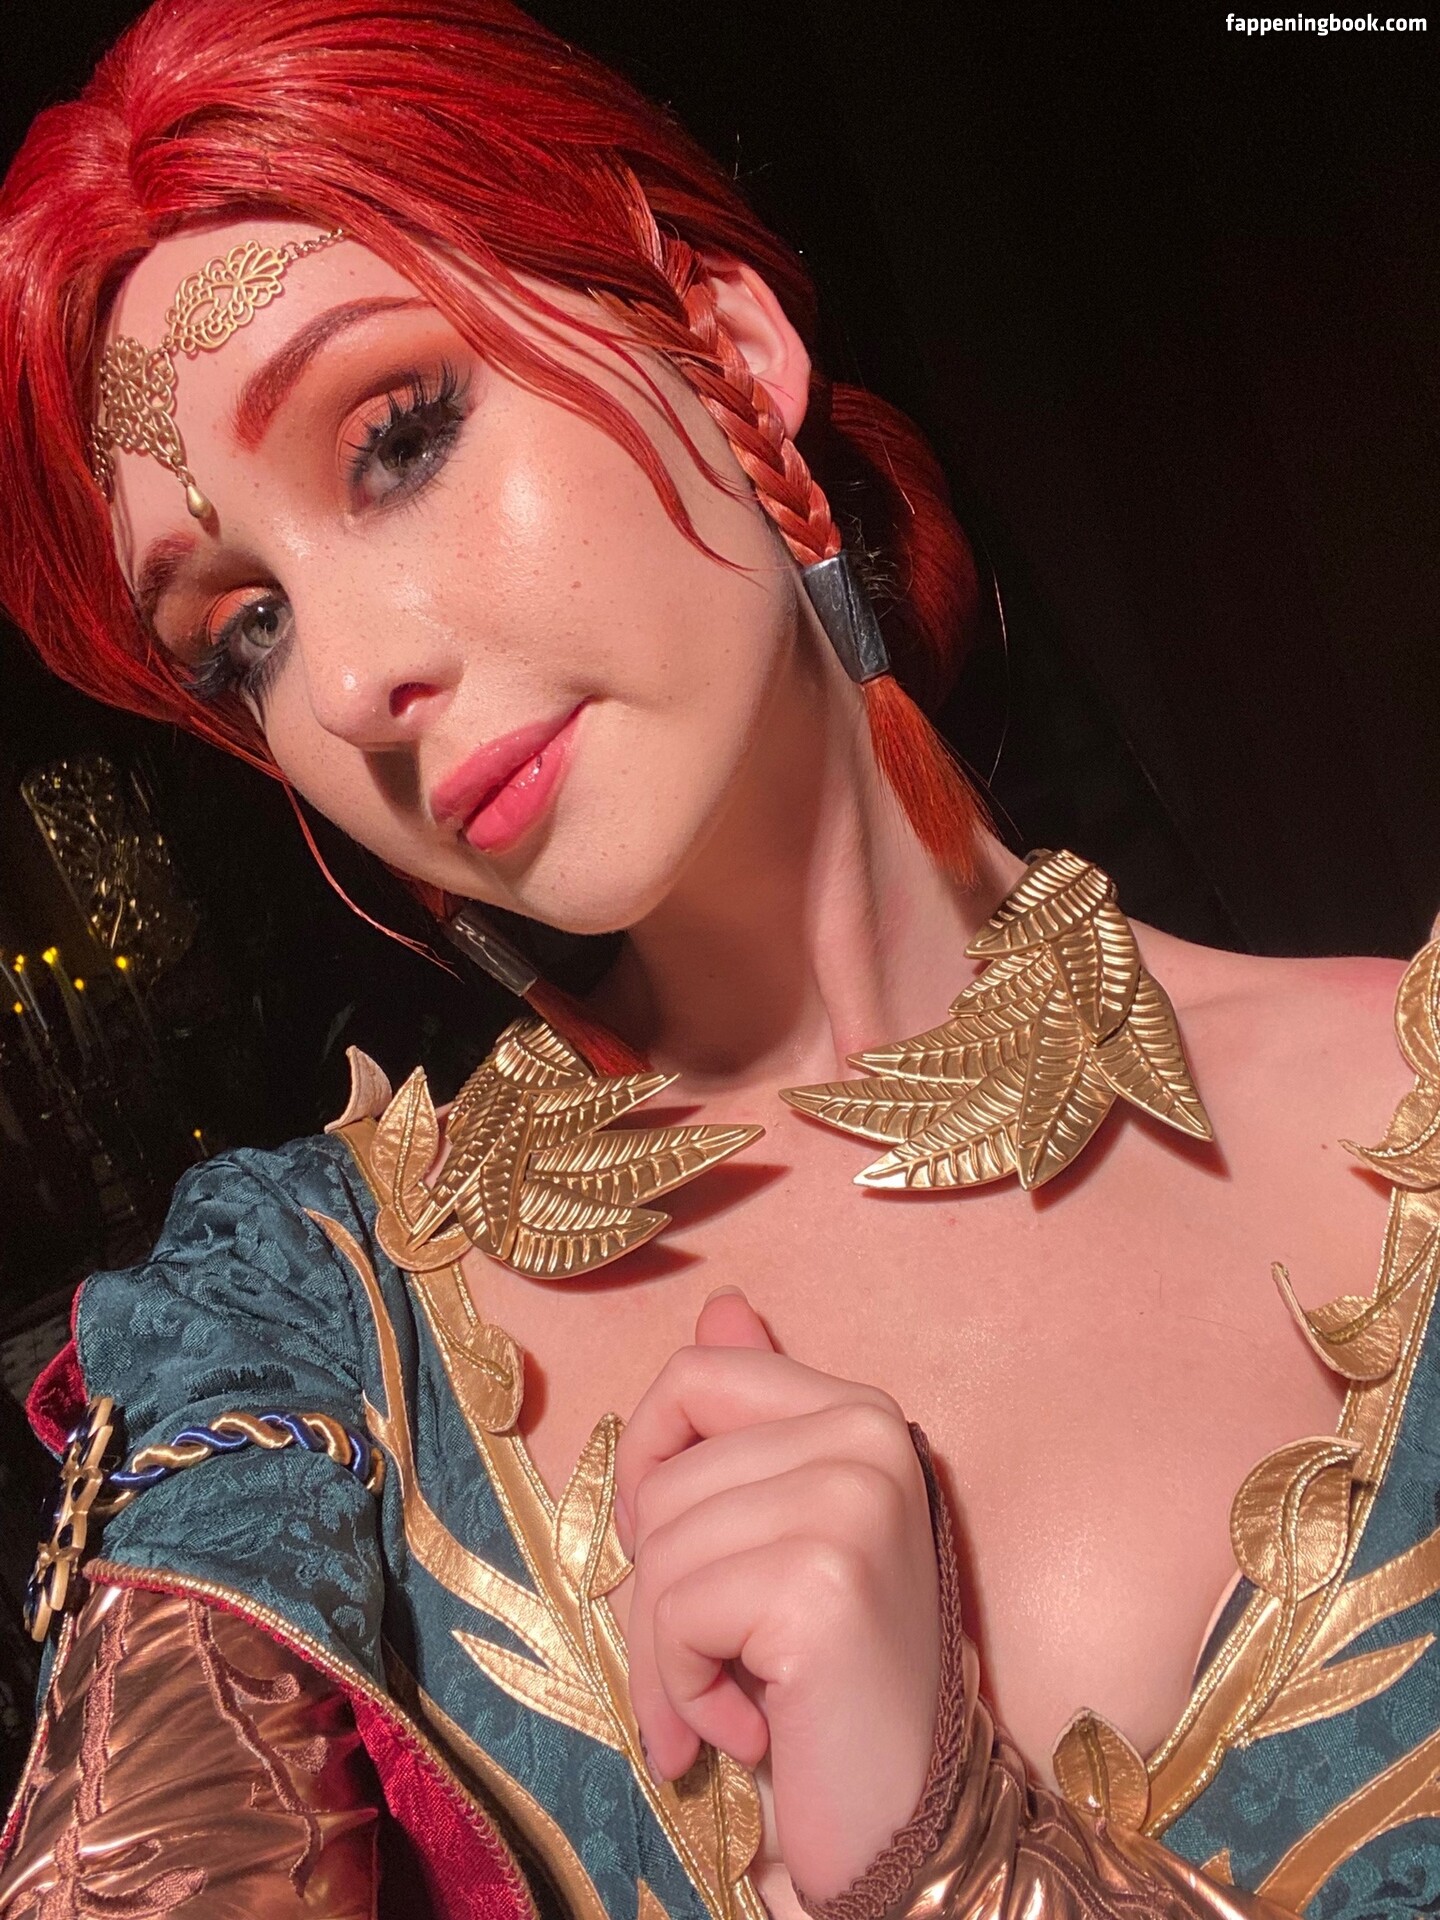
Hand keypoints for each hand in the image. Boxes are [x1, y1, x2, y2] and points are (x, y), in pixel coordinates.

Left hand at [615, 1289, 941, 1901]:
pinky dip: (683, 1692)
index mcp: (856, 1412)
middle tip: (713, 1660)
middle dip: (656, 1594)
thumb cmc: (829, 1681)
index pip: (692, 1375)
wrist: (909, 1816)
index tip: (679, 1551)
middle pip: (661, 1478)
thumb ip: (750, 1420)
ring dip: (667, 1656)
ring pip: (659, 1550)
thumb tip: (722, 1305)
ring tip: (732, 1698)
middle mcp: (866, 1437)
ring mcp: (851, 1501)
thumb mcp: (784, 1535)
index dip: (650, 1468)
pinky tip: (748, 1727)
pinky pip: (674, 1613)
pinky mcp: (824, 1580)